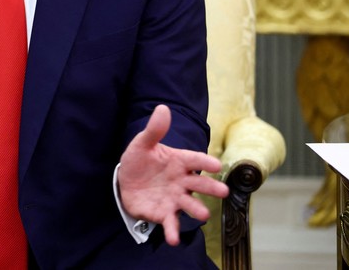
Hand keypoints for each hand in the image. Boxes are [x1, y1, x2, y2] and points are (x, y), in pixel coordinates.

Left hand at [117, 104, 228, 245]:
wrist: (125, 181)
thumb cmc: (139, 160)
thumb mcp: (142, 143)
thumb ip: (154, 130)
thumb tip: (163, 108)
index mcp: (179, 161)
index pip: (195, 159)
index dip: (205, 162)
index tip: (216, 165)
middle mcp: (181, 181)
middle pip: (199, 183)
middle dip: (211, 188)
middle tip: (223, 192)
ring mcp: (174, 198)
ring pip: (188, 204)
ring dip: (196, 209)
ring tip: (203, 215)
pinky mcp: (163, 213)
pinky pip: (170, 222)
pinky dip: (172, 231)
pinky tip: (172, 239)